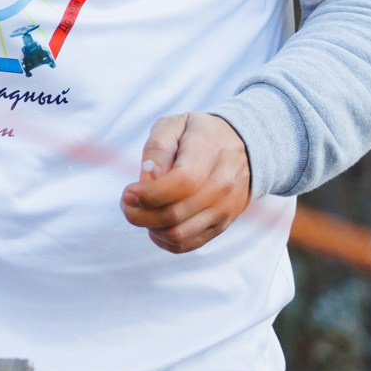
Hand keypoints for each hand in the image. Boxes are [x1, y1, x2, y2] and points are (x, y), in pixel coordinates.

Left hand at [121, 112, 251, 252]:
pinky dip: (164, 240)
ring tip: (140, 211)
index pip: (181, 183)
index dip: (150, 194)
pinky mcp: (221, 225)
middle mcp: (222, 186)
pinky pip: (188, 245)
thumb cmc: (201, 134)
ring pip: (179, 234)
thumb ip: (158, 148)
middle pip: (176, 214)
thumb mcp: (176, 125)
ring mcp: (224, 209)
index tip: (128, 192)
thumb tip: (148, 178)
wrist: (244, 147)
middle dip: (140, 214)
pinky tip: (154, 225)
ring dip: (150, 228)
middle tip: (126, 203)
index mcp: (209, 154)